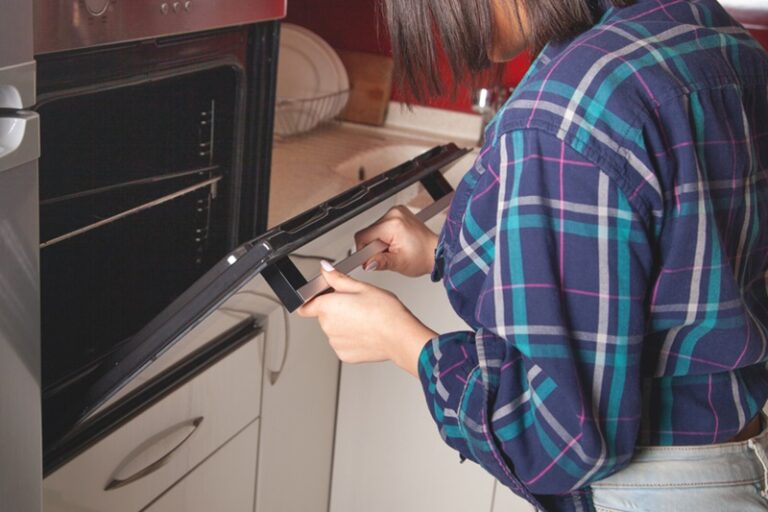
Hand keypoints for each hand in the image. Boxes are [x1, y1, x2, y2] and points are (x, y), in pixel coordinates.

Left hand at [297, 261, 436, 376]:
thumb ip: (337, 278)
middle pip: (324, 315)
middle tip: (356, 305)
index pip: (305, 306)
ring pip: (334, 330)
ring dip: (344, 325)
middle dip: (335, 310)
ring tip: (364, 319)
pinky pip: (343, 343)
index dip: (313, 300)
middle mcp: (327, 326)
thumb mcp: (361, 287)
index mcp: (328, 307)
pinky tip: (365, 332)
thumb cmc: (384, 311)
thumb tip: (325, 269)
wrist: (399, 336)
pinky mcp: (344, 354)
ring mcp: (335, 342)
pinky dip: (351, 339)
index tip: (322, 298)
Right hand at [354, 206, 437, 276]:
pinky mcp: (399, 214)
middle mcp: (394, 214)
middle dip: (375, 247)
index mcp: (392, 223)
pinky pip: (382, 226)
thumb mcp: (399, 263)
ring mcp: (397, 212)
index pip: (362, 236)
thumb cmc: (423, 256)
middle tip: (389, 255)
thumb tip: (366, 263)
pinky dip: (386, 237)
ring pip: (375, 230)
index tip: (370, 260)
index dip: (363, 251)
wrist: (437, 251)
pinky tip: (396, 243)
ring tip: (394, 249)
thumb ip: (379, 262)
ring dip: (380, 242)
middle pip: (369, 232)